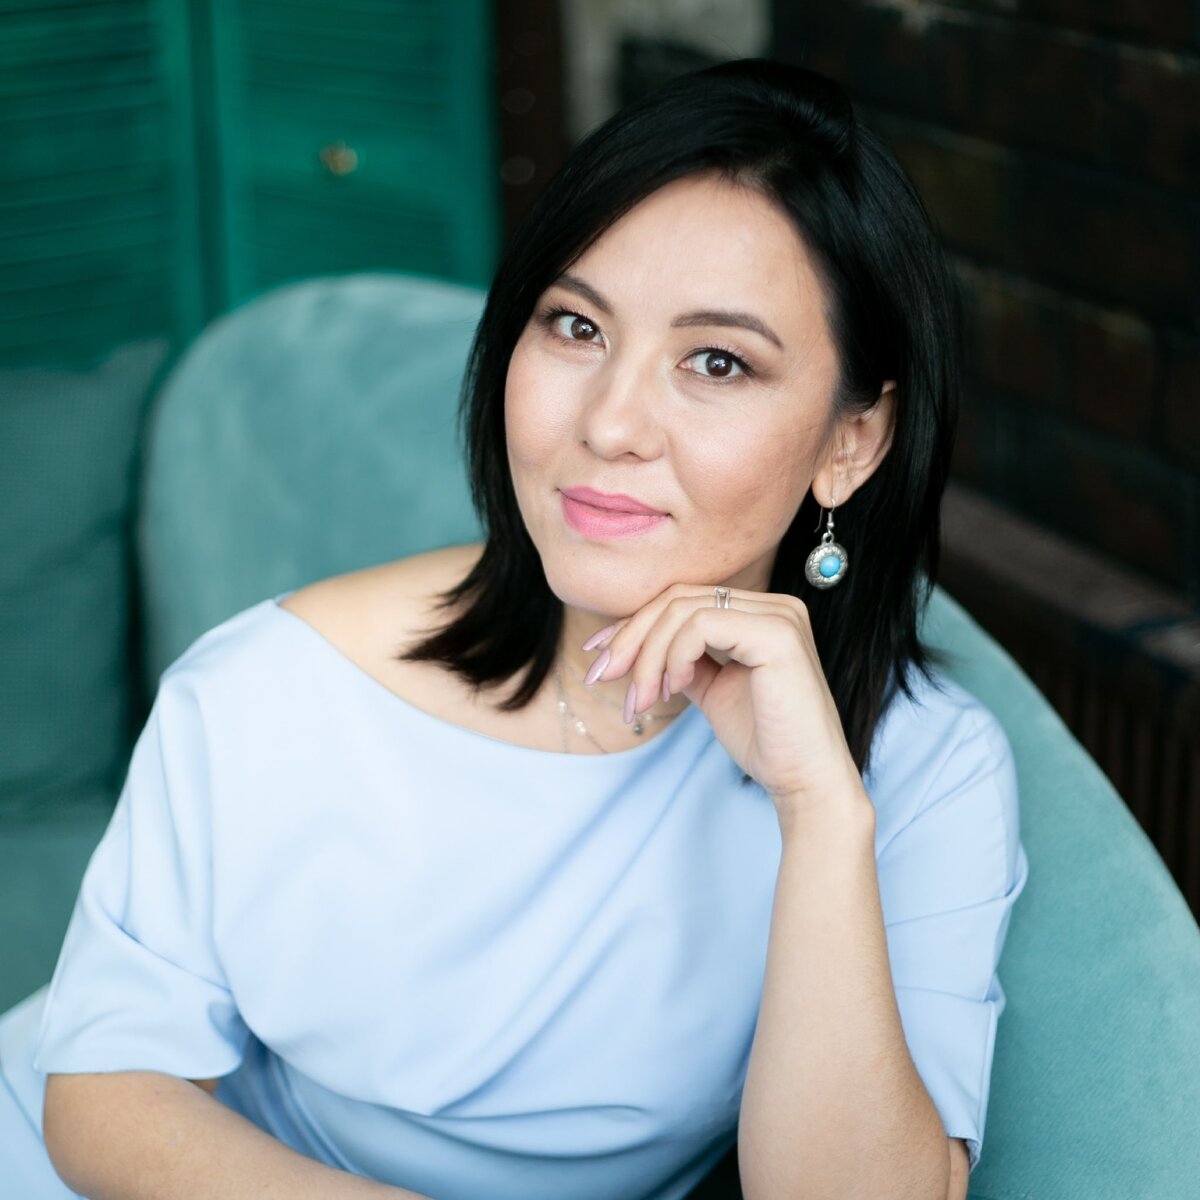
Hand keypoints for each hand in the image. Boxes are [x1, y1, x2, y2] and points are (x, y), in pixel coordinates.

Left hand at [582, 582, 864, 820]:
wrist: (804, 781)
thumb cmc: (764, 741)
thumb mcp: (711, 690)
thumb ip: (682, 661)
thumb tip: (631, 646)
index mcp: (761, 613)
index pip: (683, 600)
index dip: (634, 624)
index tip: (598, 656)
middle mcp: (775, 605)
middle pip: (678, 598)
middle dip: (630, 638)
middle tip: (602, 678)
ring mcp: (779, 615)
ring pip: (682, 610)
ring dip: (647, 656)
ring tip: (639, 700)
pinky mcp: (777, 633)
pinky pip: (701, 625)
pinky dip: (673, 656)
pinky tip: (672, 690)